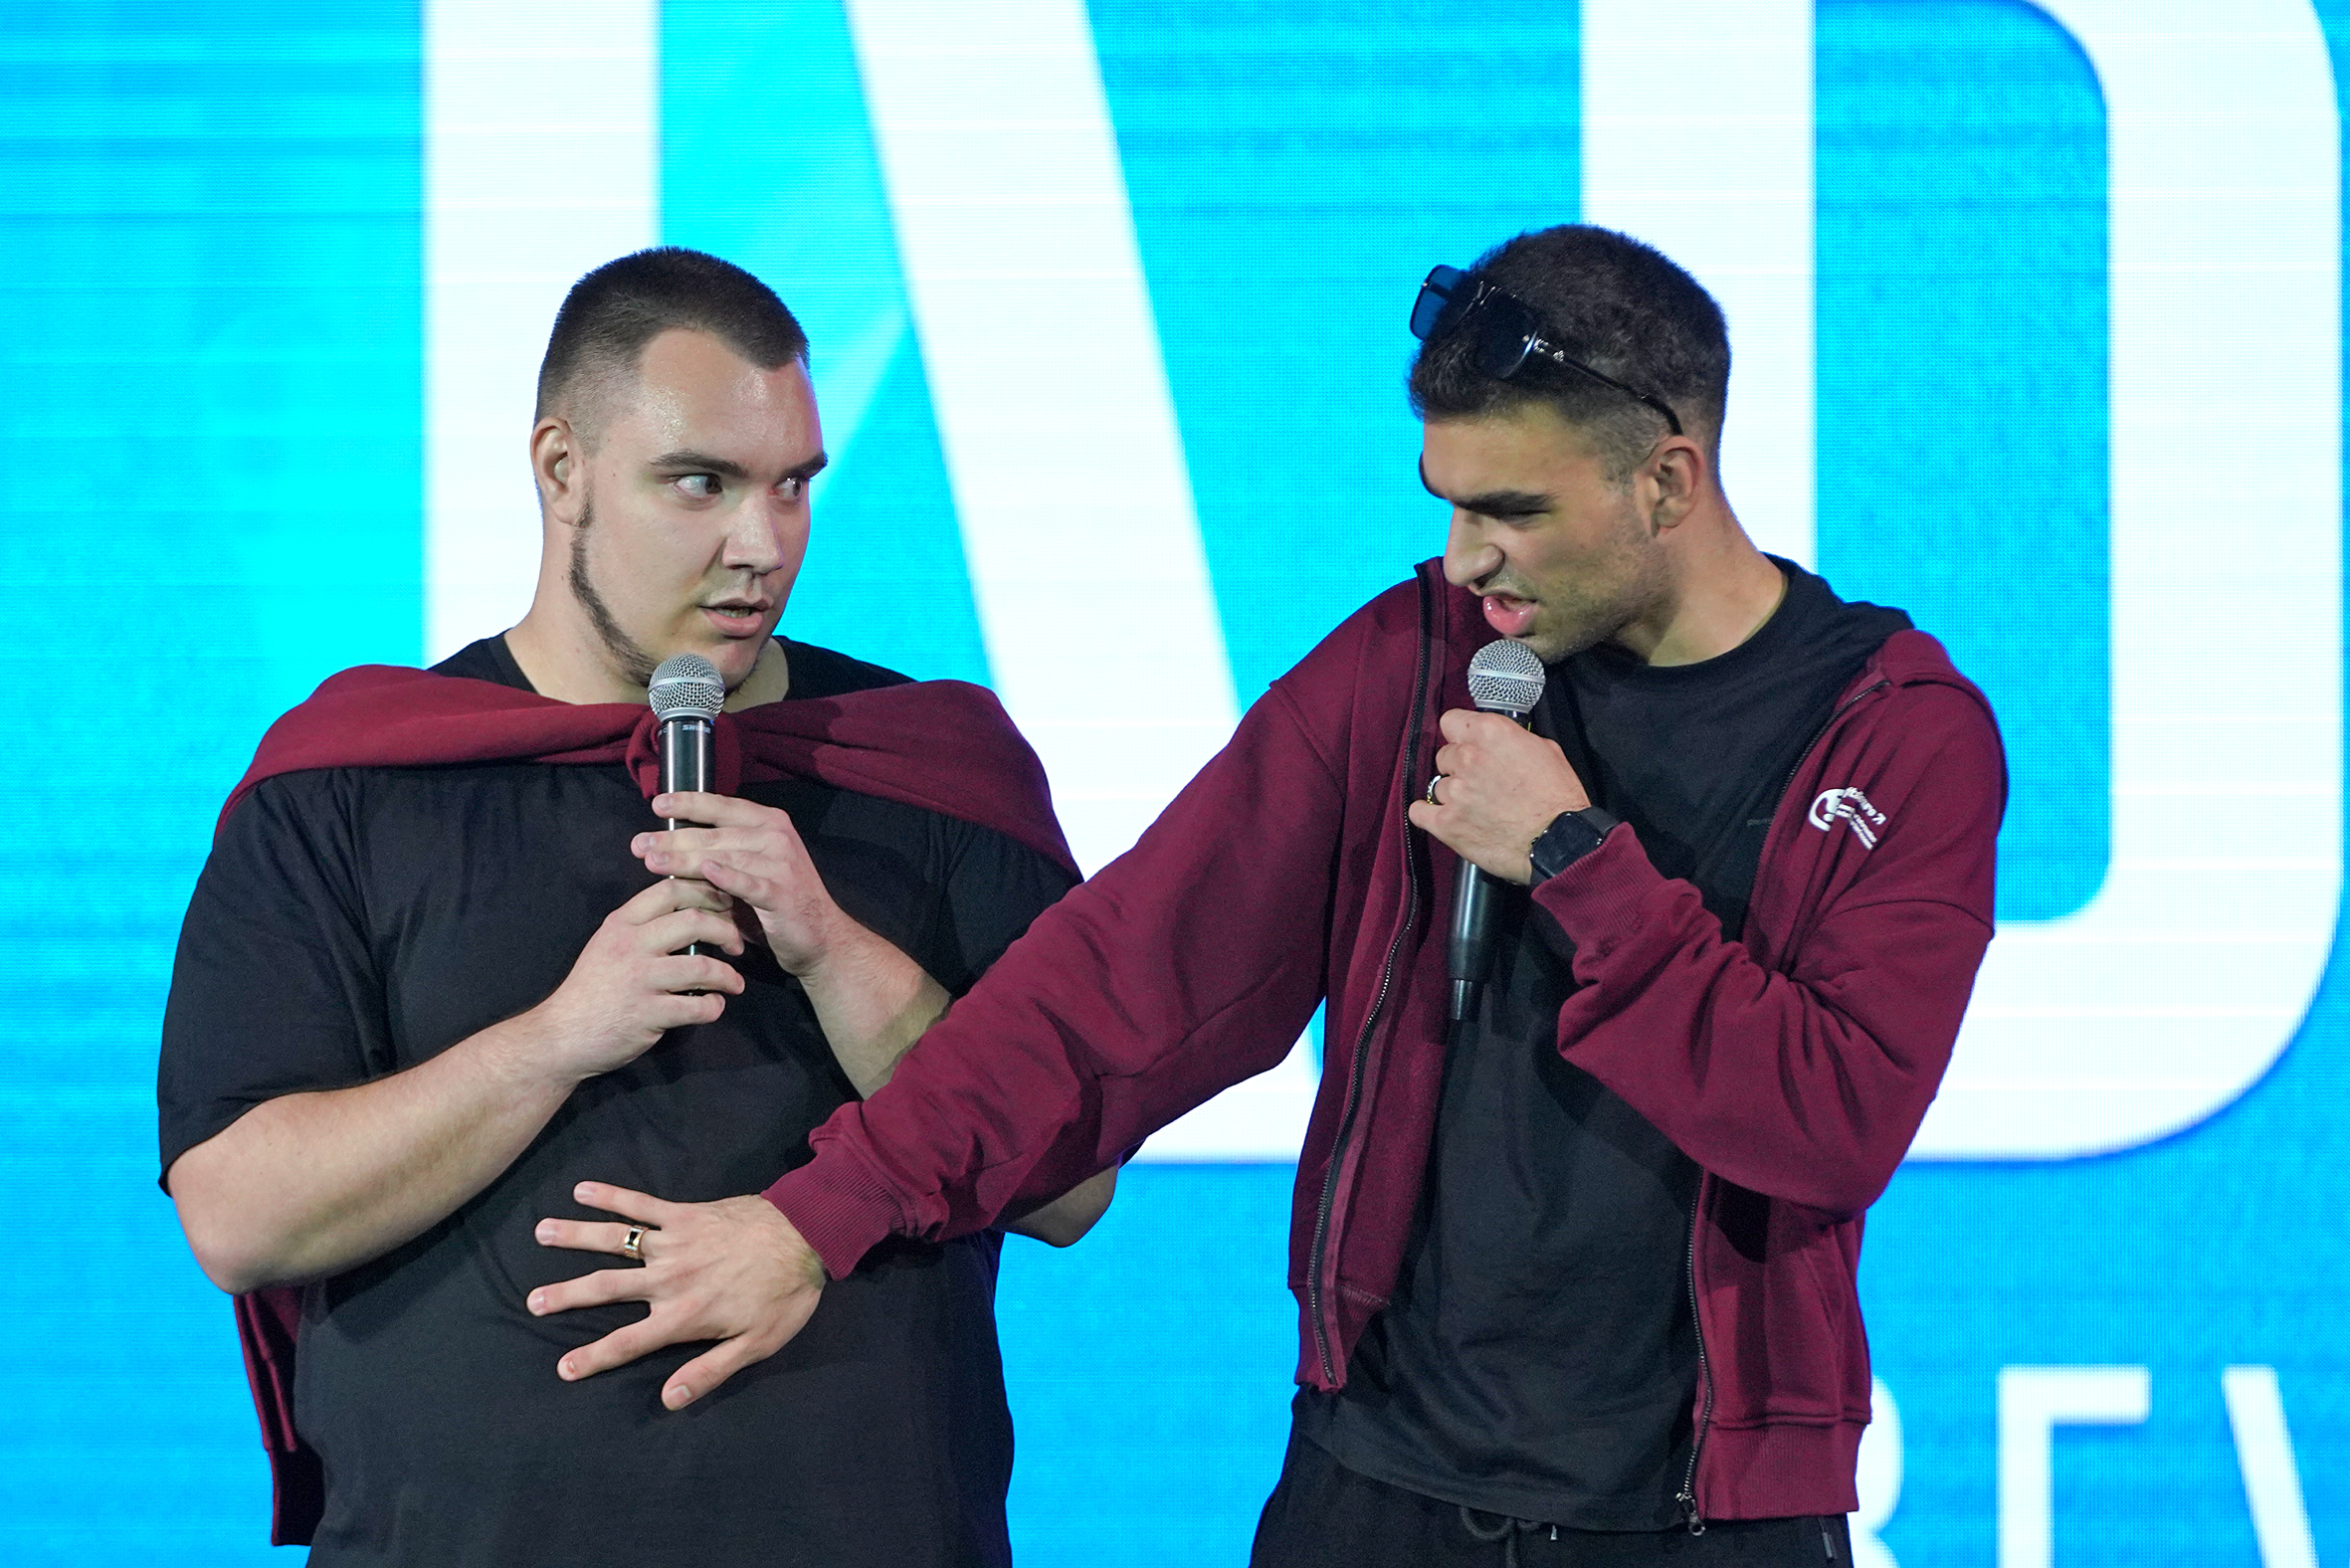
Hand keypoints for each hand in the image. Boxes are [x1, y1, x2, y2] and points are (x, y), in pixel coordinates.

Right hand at [523, 878, 746, 1079]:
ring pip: (702, 966)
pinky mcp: (646, 1014)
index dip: (707, 891)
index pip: (671, 889)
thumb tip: (693, 912)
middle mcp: (630, 946)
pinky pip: (695, 1007)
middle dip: (726, 930)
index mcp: (621, 923)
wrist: (561, 1035)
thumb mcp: (608, 944)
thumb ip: (643, 927)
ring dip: (727, 975)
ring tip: (735, 983)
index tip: (726, 904)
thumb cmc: (592, 989)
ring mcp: (638, 980)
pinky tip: (714, 1006)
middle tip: (737, 945)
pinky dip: (714, 1007)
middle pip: (694, 921)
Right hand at [529, 1181, 826, 1408]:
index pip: (628, 1342)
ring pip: (615, 1240)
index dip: (593, 1358)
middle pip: (606, 1288)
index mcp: (683, 1315)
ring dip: (575, 1237)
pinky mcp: (684, 1214)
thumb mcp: (756, 1344)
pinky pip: (641, 1203)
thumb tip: (669, 1398)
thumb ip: (710, 1370)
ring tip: (540, 1233)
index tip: (562, 1369)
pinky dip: (611, 1195)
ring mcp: (673, 1242)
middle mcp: (669, 1278)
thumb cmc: (784, 1294)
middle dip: (566, 1295)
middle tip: (532, 1300)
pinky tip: (582, 1189)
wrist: (806, 1235)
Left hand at [635, 792, 845, 975]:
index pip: (723, 806)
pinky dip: (728, 877)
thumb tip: (667, 846)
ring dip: (686, 859)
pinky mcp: (783, 893)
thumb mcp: (748, 871)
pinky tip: (706, 871)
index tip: (658, 804)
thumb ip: (718, 855)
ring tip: (654, 861)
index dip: (690, 802)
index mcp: (768, 823)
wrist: (820, 938)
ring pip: (726, 857)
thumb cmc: (776, 904)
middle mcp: (776, 837)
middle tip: (641, 844)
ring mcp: (782, 864)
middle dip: (675, 837)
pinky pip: (750, 883)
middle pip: (716, 834)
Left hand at [1404, 709, 1590, 883]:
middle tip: (1480, 781)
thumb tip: (1499, 741)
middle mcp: (1467, 757)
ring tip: (1477, 807)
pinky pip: (1419, 813)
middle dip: (1458, 767)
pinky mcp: (1446, 822)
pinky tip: (1443, 817)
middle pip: (1444, 755)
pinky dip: (1428, 815)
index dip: (1459, 734)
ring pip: (1438, 785)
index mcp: (1490, 733)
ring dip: (1453, 794)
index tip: (1465, 743)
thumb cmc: (1558, 799)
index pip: (1451, 721)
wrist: (1560, 842)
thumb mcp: (1545, 750)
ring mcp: (1454, 791)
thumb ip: (1512, 738)